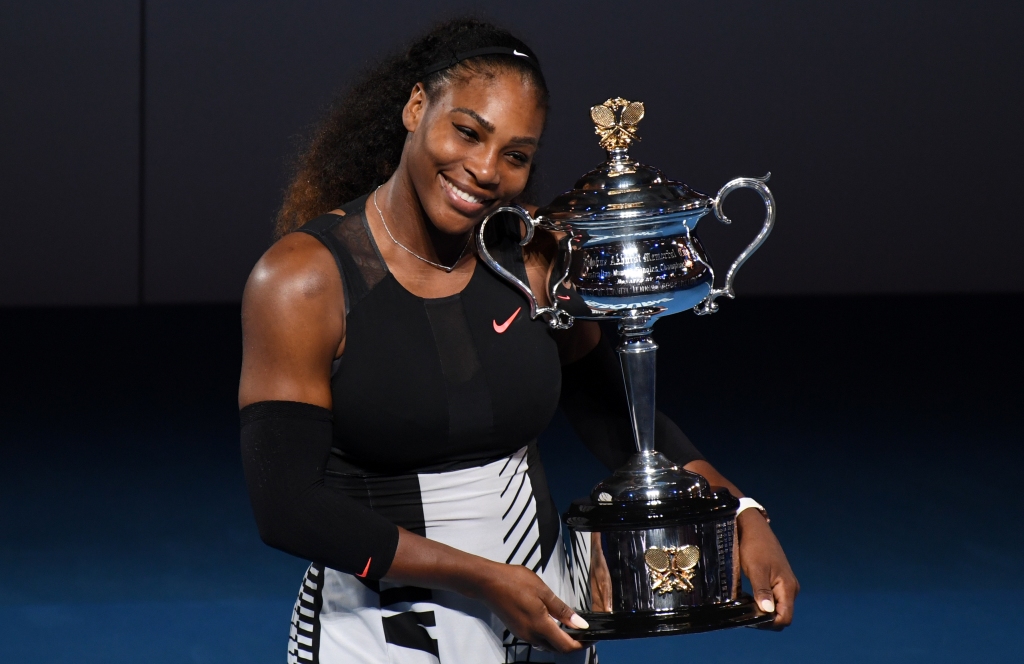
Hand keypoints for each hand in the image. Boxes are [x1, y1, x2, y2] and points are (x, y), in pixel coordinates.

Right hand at [473, 562, 587, 652]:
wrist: (487, 583)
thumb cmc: (514, 582)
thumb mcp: (543, 591)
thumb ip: (562, 610)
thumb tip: (580, 624)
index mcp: (540, 626)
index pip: (566, 646)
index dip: (582, 644)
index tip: (592, 637)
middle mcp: (531, 635)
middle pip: (557, 648)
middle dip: (573, 643)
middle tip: (584, 631)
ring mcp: (523, 634)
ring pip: (547, 645)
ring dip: (561, 640)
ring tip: (571, 626)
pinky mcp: (517, 630)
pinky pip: (537, 639)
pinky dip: (549, 635)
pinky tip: (553, 622)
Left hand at [738, 509, 799, 628]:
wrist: (754, 528)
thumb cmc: (754, 547)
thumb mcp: (756, 569)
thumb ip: (762, 591)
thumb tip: (768, 612)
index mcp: (788, 587)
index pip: (785, 617)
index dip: (770, 623)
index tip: (752, 620)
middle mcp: (790, 588)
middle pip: (782, 615)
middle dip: (766, 619)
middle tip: (746, 614)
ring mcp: (785, 585)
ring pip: (777, 607)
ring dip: (763, 611)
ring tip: (746, 607)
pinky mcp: (778, 581)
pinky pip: (774, 599)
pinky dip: (763, 603)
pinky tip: (749, 600)